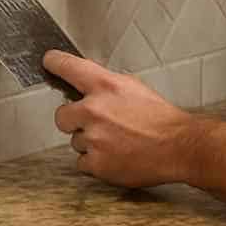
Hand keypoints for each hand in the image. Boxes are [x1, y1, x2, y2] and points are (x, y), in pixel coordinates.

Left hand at [43, 49, 194, 187]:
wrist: (178, 146)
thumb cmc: (160, 117)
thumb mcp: (134, 88)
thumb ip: (106, 86)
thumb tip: (86, 84)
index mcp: (105, 85)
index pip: (69, 67)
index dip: (55, 63)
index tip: (48, 61)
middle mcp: (94, 110)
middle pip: (61, 116)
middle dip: (74, 121)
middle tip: (95, 125)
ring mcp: (93, 138)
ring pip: (76, 142)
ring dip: (91, 143)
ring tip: (117, 143)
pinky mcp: (96, 163)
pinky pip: (82, 163)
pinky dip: (96, 163)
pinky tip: (116, 157)